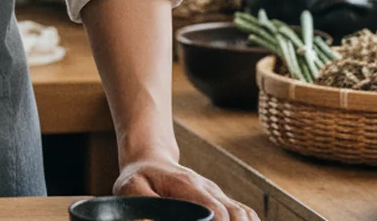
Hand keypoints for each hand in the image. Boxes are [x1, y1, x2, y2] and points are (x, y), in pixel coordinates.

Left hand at [115, 157, 259, 220]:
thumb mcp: (131, 188)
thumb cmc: (139, 177)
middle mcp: (208, 188)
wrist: (149, 160)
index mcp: (187, 185)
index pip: (215, 211)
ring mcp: (217, 194)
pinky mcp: (220, 200)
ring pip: (244, 214)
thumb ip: (146, 205)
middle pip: (235, 215)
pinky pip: (244, 213)